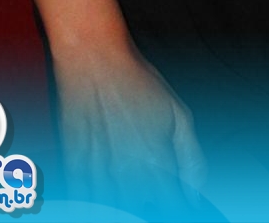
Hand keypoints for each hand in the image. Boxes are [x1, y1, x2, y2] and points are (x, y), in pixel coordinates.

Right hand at [56, 44, 205, 209]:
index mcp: (155, 164)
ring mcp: (96, 176)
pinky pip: (87, 203)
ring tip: (134, 188)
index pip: (173, 207)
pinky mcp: (73, 171)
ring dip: (128, 206)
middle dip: (153, 207)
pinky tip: (110, 191)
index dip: (181, 209)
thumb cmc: (137, 82)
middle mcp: (126, 177)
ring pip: (116, 211)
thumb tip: (195, 193)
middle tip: (158, 193)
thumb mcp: (178, 113)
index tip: (183, 205)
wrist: (93, 61)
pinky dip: (100, 203)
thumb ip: (191, 158)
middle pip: (143, 213)